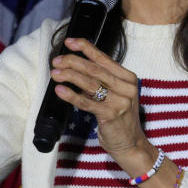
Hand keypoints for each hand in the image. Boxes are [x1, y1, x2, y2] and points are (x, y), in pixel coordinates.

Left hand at [50, 38, 151, 161]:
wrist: (131, 144)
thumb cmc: (120, 119)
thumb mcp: (115, 95)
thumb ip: (100, 82)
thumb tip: (74, 68)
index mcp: (128, 78)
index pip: (103, 58)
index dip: (85, 47)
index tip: (69, 42)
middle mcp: (126, 87)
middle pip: (94, 69)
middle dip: (72, 62)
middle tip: (56, 61)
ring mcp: (120, 101)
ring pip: (90, 83)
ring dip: (69, 76)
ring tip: (55, 74)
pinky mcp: (111, 114)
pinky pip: (87, 102)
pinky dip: (71, 95)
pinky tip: (60, 91)